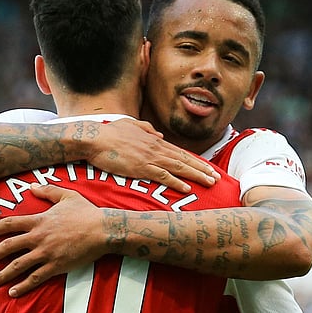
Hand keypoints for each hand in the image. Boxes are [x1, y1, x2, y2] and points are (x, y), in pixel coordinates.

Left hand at [0, 184, 106, 296]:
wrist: (103, 231)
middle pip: (8, 247)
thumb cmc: (86, 213)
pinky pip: (35, 278)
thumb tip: (32, 186)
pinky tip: (13, 291)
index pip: (9, 224)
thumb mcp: (67, 196)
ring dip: (3, 274)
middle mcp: (38, 238)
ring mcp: (46, 253)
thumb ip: (47, 191)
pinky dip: (22, 286)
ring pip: (18, 265)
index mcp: (39, 221)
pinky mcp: (56, 266)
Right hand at [84, 118, 217, 190]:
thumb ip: (146, 129)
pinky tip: (187, 187)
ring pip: (179, 167)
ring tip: (210, 183)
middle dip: (202, 169)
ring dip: (196, 176)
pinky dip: (176, 182)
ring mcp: (149, 158)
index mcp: (154, 140)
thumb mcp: (130, 125)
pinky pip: (163, 176)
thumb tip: (159, 135)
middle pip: (184, 160)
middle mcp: (156, 148)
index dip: (194, 160)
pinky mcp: (141, 168)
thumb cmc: (109, 133)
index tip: (206, 167)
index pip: (179, 152)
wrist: (94, 139)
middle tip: (216, 178)